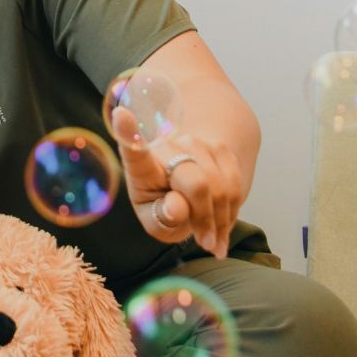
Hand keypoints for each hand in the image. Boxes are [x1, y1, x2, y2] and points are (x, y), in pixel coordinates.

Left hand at [112, 107, 241, 259]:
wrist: (190, 190)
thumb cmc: (163, 207)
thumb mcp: (155, 221)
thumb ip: (162, 219)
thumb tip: (176, 207)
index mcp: (141, 166)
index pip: (135, 149)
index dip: (128, 133)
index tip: (120, 114)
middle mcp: (168, 147)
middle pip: (197, 183)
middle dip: (205, 218)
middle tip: (204, 242)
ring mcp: (196, 144)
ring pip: (220, 186)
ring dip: (221, 219)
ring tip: (212, 237)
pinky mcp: (220, 148)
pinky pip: (235, 185)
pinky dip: (232, 212)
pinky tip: (221, 226)